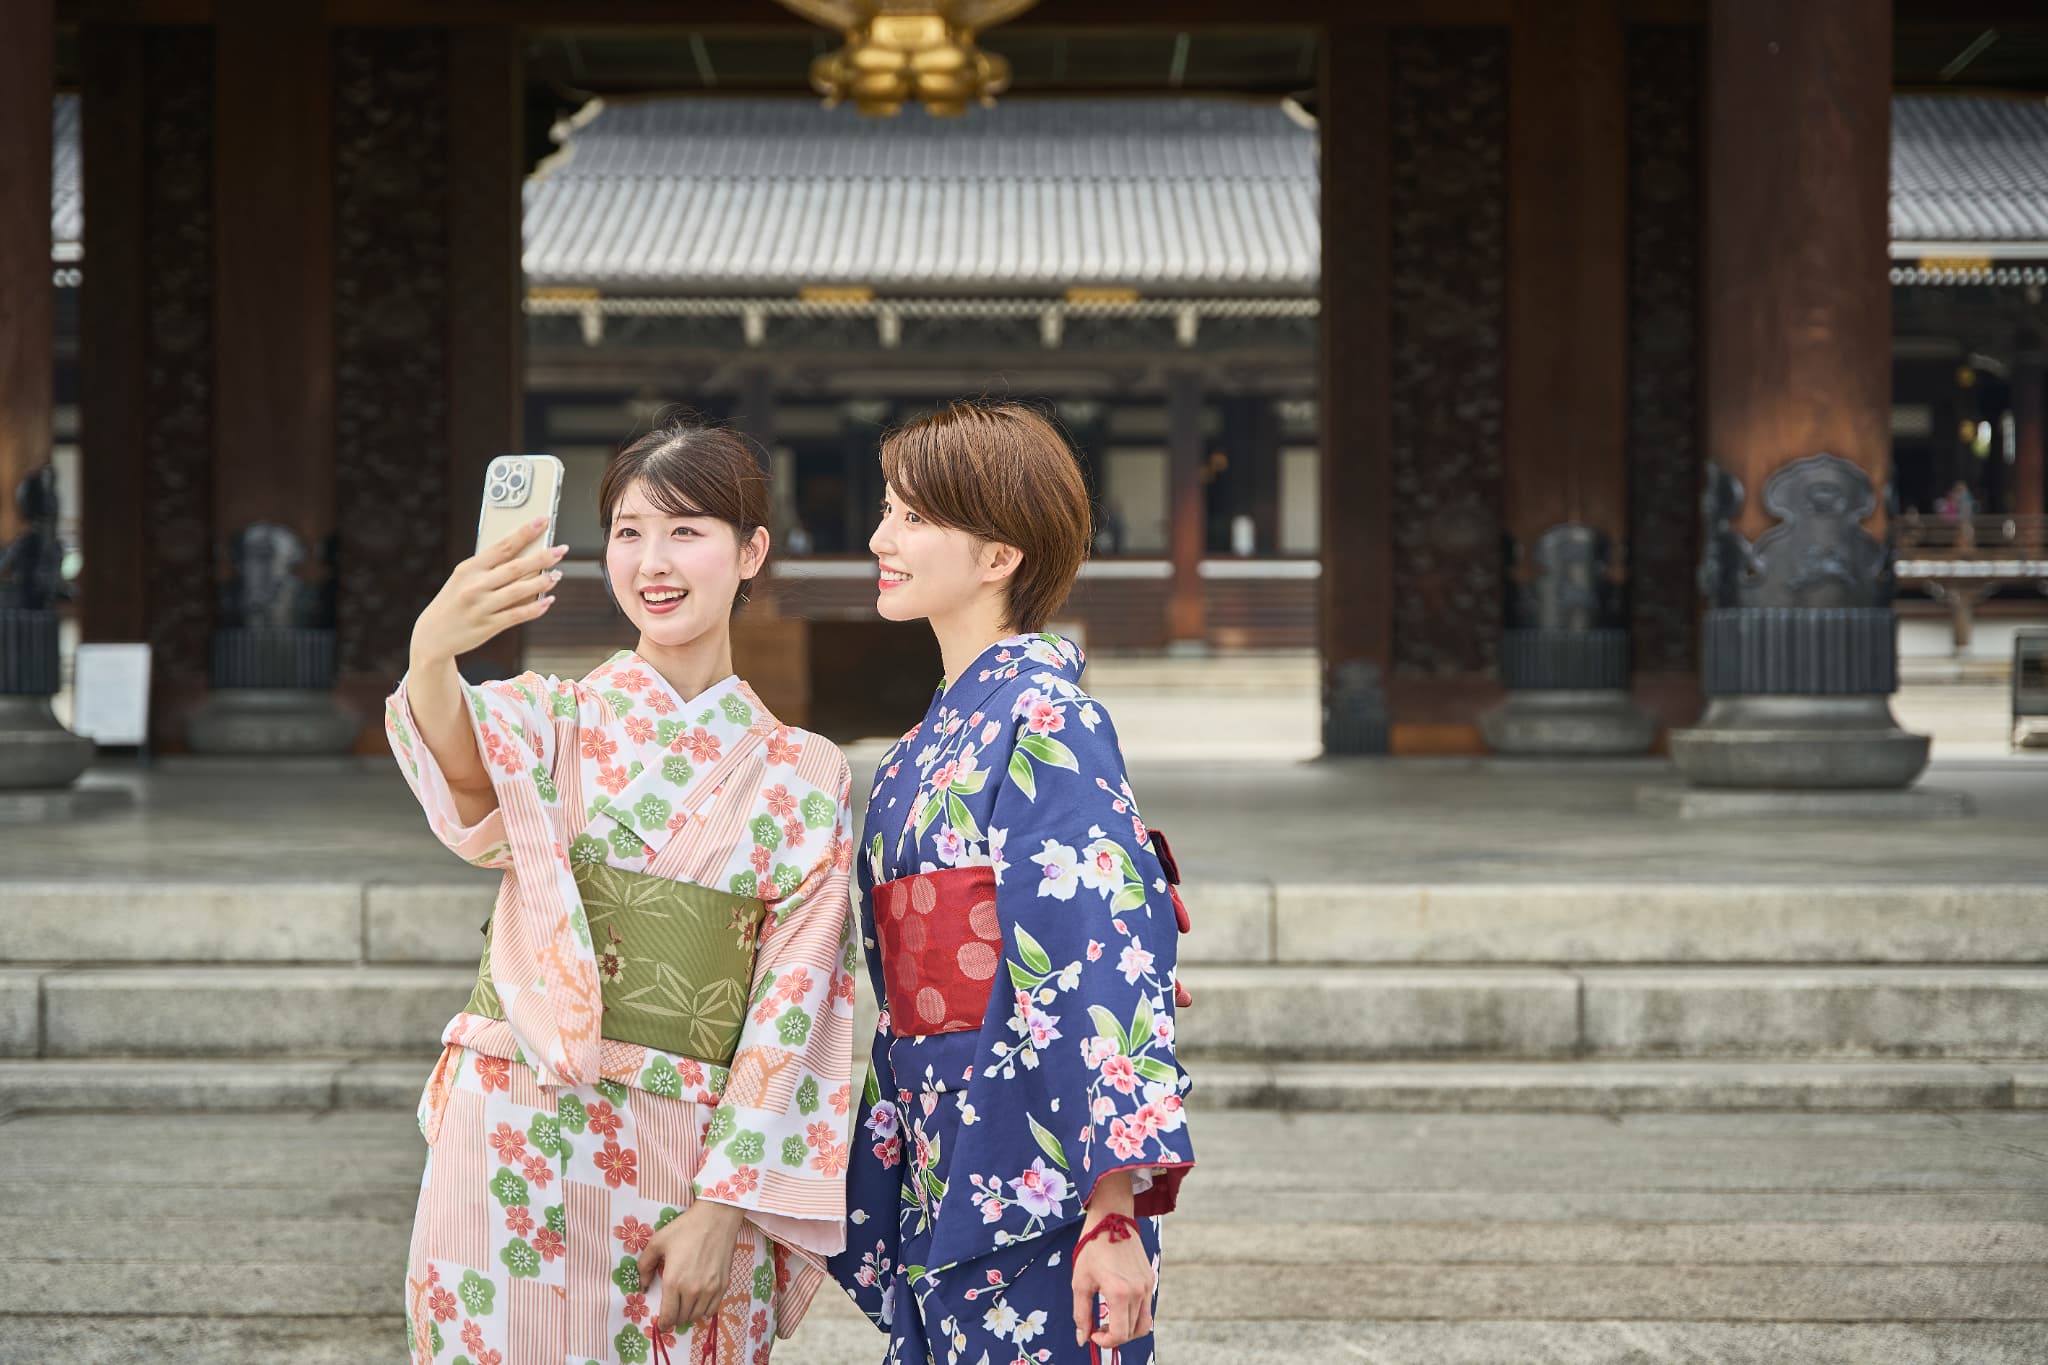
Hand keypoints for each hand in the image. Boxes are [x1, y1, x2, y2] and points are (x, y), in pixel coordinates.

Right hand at [409, 519, 564, 666]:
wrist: (433, 634)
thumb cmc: (454, 600)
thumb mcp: (464, 578)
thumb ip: (490, 568)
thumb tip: (525, 556)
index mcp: (469, 568)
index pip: (502, 546)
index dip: (525, 533)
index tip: (543, 521)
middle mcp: (475, 585)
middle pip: (515, 567)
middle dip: (542, 557)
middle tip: (561, 550)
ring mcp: (481, 606)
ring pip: (519, 590)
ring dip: (542, 582)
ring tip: (557, 575)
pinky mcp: (488, 626)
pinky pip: (517, 615)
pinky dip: (535, 607)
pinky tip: (548, 600)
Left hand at [636, 1199, 745, 1333]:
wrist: (716, 1218)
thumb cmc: (685, 1228)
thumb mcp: (657, 1242)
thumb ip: (645, 1265)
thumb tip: (644, 1285)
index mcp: (673, 1281)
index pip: (668, 1315)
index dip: (663, 1324)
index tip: (661, 1324)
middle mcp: (692, 1290)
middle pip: (682, 1318)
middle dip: (674, 1318)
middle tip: (671, 1311)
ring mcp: (710, 1289)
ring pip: (697, 1316)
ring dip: (689, 1315)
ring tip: (684, 1307)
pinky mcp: (723, 1285)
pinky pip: (712, 1309)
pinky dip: (704, 1311)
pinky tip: (699, 1303)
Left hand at [1071, 1213, 1152, 1351]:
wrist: (1112, 1219)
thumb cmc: (1092, 1248)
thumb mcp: (1080, 1282)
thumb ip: (1082, 1314)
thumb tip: (1082, 1339)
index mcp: (1119, 1293)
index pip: (1120, 1334)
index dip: (1106, 1342)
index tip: (1093, 1335)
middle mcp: (1138, 1292)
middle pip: (1132, 1332)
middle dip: (1115, 1337)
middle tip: (1099, 1329)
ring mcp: (1147, 1285)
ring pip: (1143, 1323)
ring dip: (1128, 1330)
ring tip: (1111, 1321)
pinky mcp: (1150, 1279)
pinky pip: (1146, 1307)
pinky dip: (1134, 1315)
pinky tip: (1118, 1305)